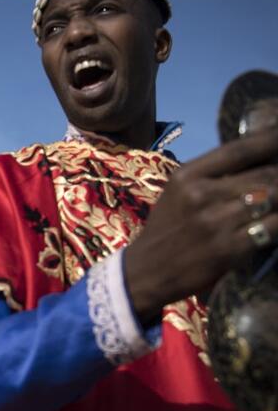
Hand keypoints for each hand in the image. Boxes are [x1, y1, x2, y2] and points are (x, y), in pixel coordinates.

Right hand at [125, 126, 277, 321]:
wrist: (146, 271)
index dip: (273, 139)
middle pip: (265, 173)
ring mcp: (215, 222)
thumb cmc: (167, 230)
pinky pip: (272, 228)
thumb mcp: (177, 194)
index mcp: (186, 176)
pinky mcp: (228, 249)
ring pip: (273, 198)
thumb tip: (261, 159)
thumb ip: (212, 176)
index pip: (240, 149)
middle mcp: (200, 195)